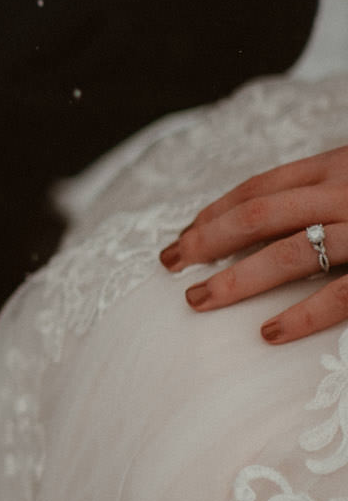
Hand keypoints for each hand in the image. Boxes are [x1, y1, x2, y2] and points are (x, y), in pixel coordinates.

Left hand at [161, 145, 347, 342]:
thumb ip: (321, 191)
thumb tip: (264, 218)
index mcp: (336, 167)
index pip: (259, 189)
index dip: (213, 213)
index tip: (182, 237)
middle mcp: (344, 193)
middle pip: (258, 216)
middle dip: (207, 241)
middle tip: (170, 264)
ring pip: (289, 254)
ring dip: (236, 280)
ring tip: (197, 300)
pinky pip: (340, 295)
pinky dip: (302, 315)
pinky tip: (267, 333)